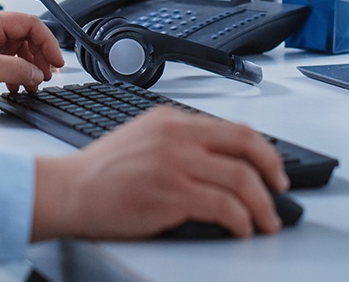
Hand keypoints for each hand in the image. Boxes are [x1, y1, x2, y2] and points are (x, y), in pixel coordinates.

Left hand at [0, 11, 64, 117]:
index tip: (56, 61)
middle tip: (46, 76)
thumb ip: (15, 68)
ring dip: (30, 67)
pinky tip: (17, 87)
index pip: (29, 23)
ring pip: (20, 51)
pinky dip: (18, 74)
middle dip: (40, 56)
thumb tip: (37, 72)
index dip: (47, 41)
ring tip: (34, 84)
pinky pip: (9, 63)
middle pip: (27, 37)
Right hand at [30, 108, 288, 239]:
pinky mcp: (170, 195)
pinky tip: (241, 228)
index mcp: (172, 120)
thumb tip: (220, 160)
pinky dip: (241, 220)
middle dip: (273, 172)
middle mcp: (176, 136)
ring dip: (262, 205)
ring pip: (241, 180)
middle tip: (281, 192)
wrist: (67, 190)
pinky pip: (223, 207)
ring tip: (266, 221)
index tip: (273, 169)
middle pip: (246, 147)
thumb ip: (179, 140)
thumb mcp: (143, 137)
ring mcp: (174, 164)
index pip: (234, 128)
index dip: (264, 150)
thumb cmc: (100, 172)